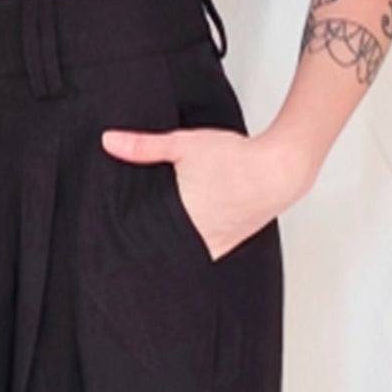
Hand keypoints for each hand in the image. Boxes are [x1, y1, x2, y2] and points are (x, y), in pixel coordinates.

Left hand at [99, 124, 305, 258]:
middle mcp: (198, 240)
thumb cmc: (239, 159)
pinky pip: (203, 248)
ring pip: (183, 249)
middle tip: (134, 230)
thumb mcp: (184, 145)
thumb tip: (110, 141)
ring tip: (162, 227)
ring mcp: (216, 244)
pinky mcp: (229, 242)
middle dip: (148, 238)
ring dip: (172, 240)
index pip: (144, 240)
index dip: (129, 237)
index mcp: (182, 222)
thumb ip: (144, 146)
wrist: (282, 169)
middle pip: (162, 246)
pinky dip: (192, 240)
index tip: (115, 236)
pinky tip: (187, 227)